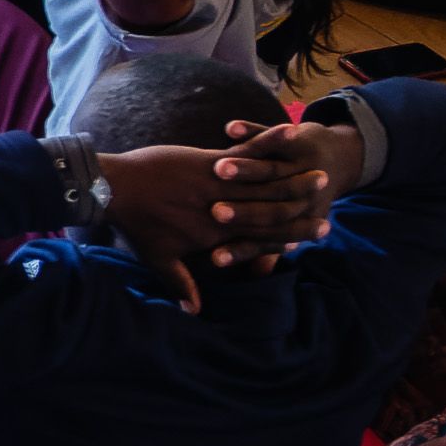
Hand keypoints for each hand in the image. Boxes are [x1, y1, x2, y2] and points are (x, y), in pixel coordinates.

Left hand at [95, 132, 335, 276]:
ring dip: (296, 177)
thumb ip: (181, 285)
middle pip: (272, 212)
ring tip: (322, 173)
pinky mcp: (209, 162)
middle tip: (331, 205)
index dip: (291, 236)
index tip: (317, 232)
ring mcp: (219, 186)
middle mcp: (224, 212)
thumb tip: (195, 313)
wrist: (113, 189)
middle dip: (304, 208)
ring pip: (266, 184)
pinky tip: (290, 133)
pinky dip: (268, 143)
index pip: (262, 239)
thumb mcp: (159, 260)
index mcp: (216, 237)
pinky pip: (246, 152)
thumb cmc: (135, 224)